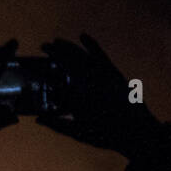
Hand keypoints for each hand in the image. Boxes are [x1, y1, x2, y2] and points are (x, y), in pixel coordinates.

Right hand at [39, 34, 157, 157]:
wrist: (137, 132)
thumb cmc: (105, 135)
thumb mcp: (78, 132)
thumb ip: (56, 124)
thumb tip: (37, 119)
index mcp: (75, 98)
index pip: (54, 78)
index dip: (43, 69)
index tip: (33, 63)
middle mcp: (87, 83)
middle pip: (66, 62)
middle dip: (54, 52)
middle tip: (43, 46)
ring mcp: (102, 76)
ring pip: (81, 57)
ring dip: (68, 47)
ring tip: (57, 41)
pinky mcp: (113, 73)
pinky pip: (100, 55)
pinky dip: (91, 45)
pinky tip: (82, 35)